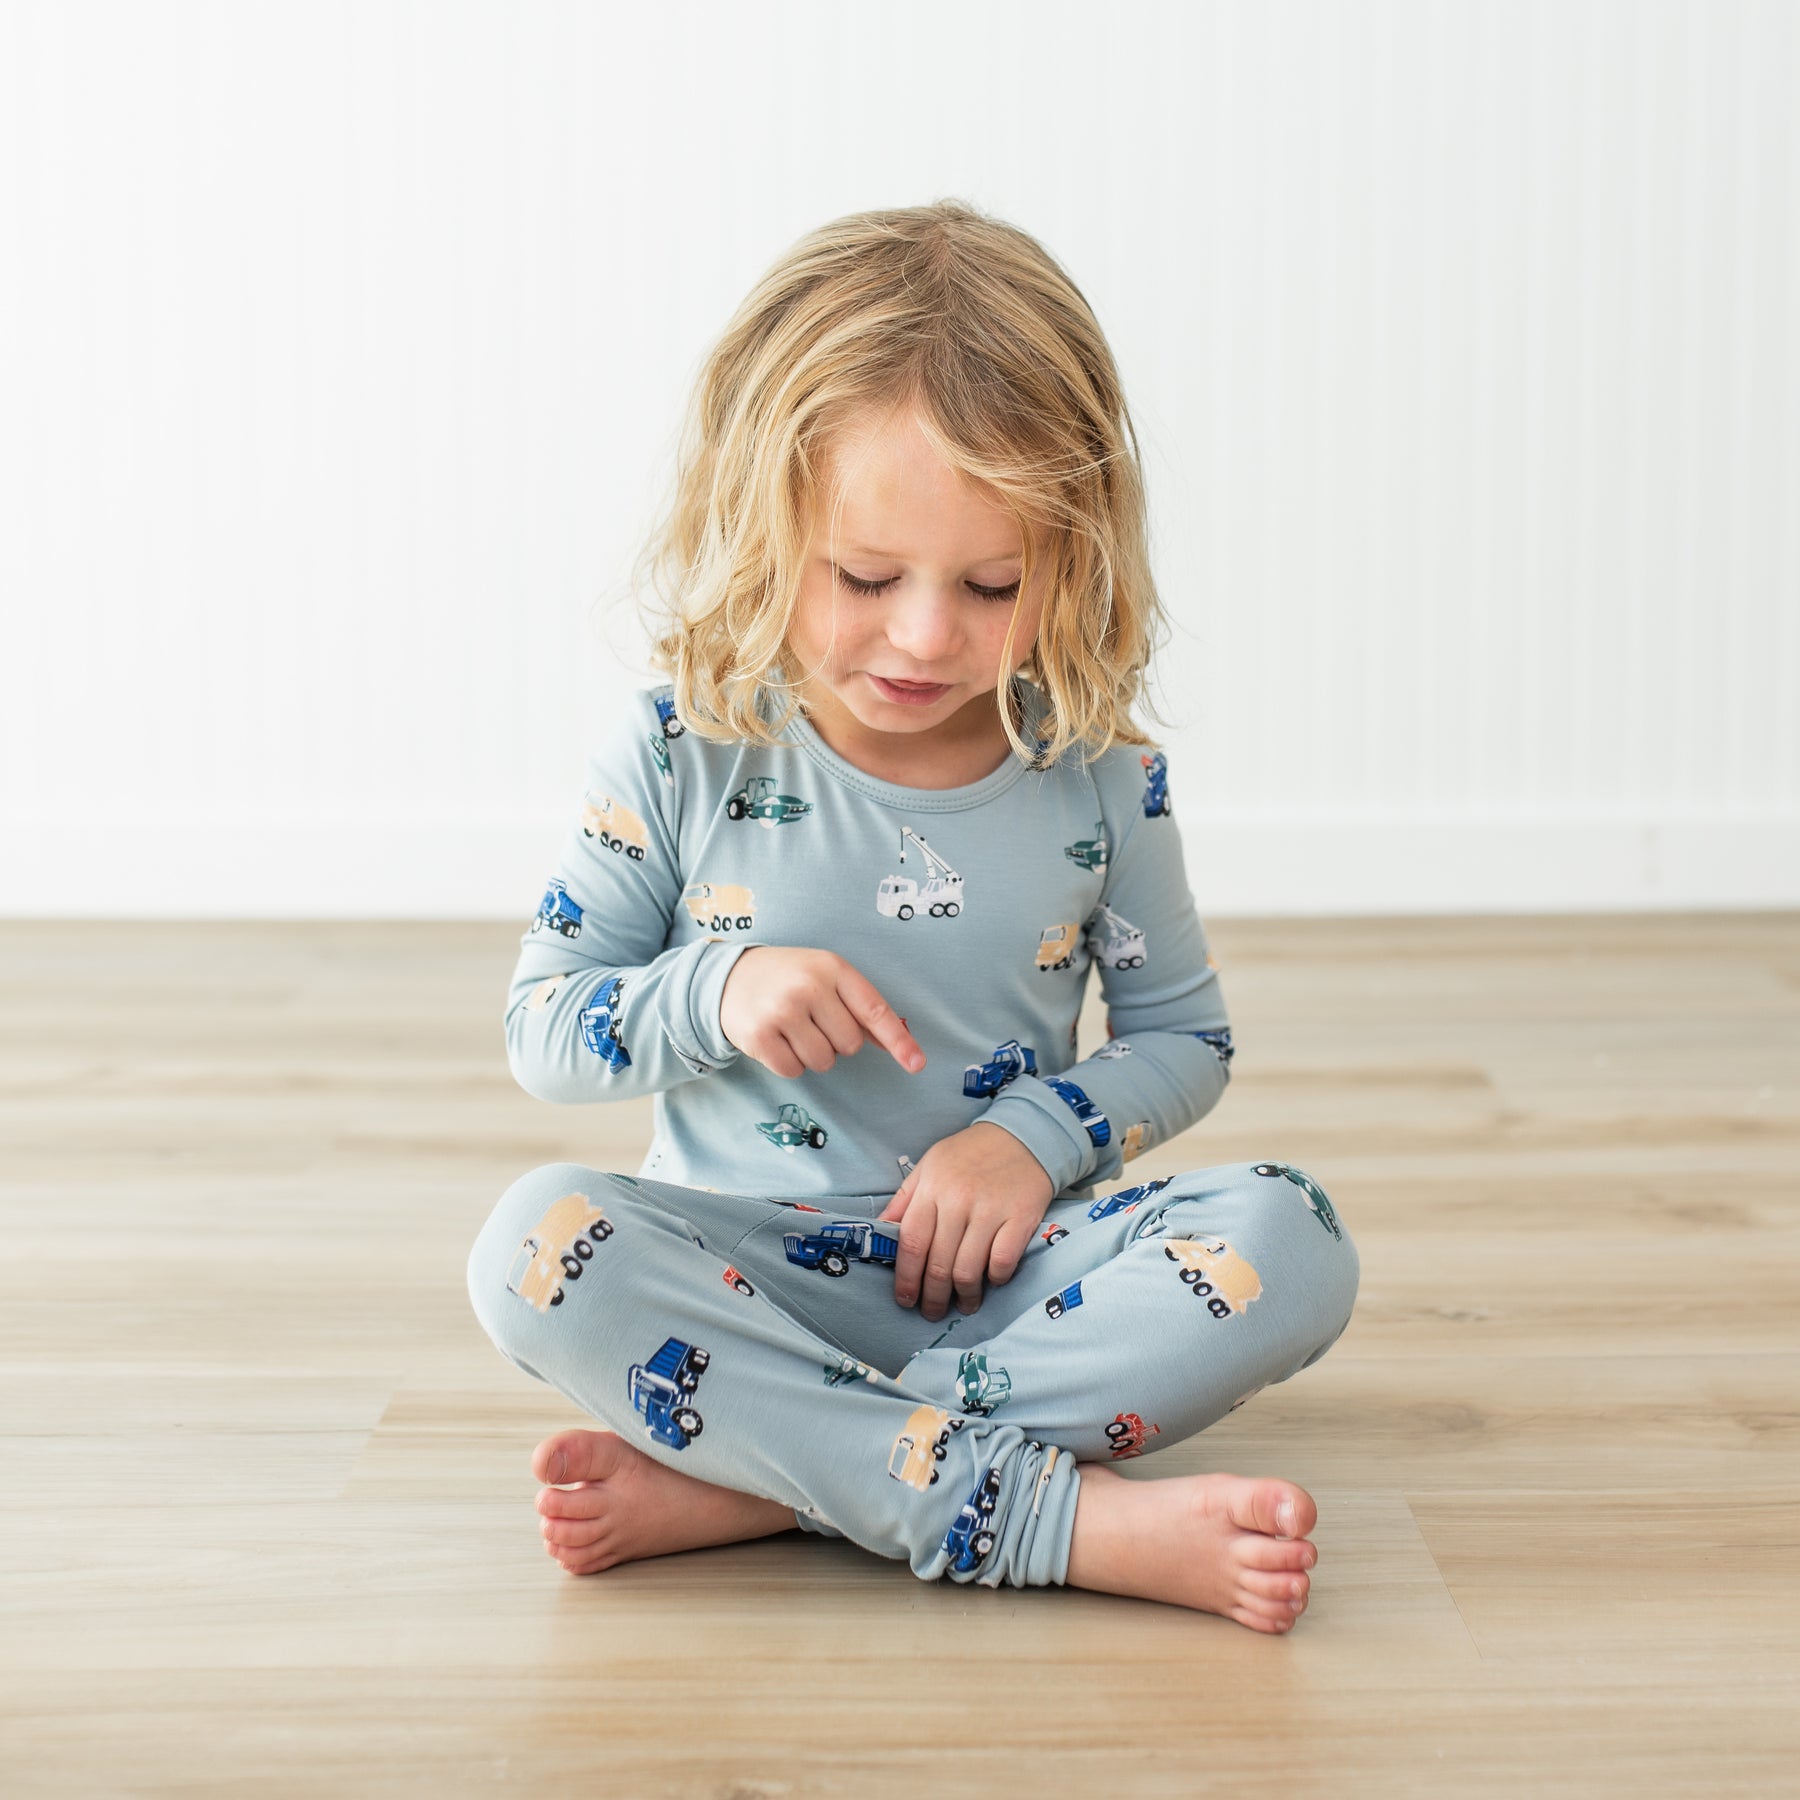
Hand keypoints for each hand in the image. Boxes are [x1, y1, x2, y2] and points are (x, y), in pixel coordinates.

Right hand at [720, 946, 925, 1078]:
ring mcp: (782, 1011)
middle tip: (812, 1021)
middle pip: (850, 1045)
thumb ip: (860, 1008)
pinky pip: (794, 1070)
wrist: (728, 976)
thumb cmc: (788, 977)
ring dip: (812, 1054)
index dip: (898, 1040)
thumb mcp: (825, 976)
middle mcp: (809, 987)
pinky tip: (776, 1040)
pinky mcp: (760, 1036)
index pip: (874, 1010)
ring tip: (792, 1029)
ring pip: (823, 1062)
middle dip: (836, 1041)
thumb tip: (898, 1044)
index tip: (917, 1064)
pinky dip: (789, 1063)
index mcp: (832, 968)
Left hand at [877, 1123, 1053, 1320]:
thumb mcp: (930, 1166)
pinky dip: (996, 1279)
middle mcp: (958, 1200)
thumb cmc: (970, 1154)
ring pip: (969, 1269)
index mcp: (932, 1188)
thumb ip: (904, 1200)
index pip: (911, 1243)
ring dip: (965, 1296)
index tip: (905, 1300)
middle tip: (933, 1312)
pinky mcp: (1021, 1216)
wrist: (1023, 1136)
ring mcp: (991, 1209)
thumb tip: (881, 1230)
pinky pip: (1003, 1261)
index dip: (906, 1278)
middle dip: (933, 1297)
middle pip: (939, 1264)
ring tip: (965, 1304)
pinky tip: (992, 1281)